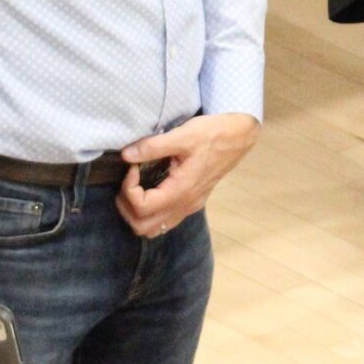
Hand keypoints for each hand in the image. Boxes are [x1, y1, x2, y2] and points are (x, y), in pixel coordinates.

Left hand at [117, 113, 259, 237]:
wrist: (238, 137)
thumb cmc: (212, 134)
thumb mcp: (183, 134)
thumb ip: (153, 146)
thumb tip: (126, 155)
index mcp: (181, 191)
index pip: (142, 207)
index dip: (128, 188)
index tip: (133, 166)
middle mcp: (184, 205)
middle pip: (142, 227)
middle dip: (126, 206)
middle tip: (128, 181)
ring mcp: (189, 207)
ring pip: (152, 229)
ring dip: (136, 214)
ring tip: (135, 188)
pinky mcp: (192, 203)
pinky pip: (164, 221)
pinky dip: (149, 213)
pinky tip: (150, 190)